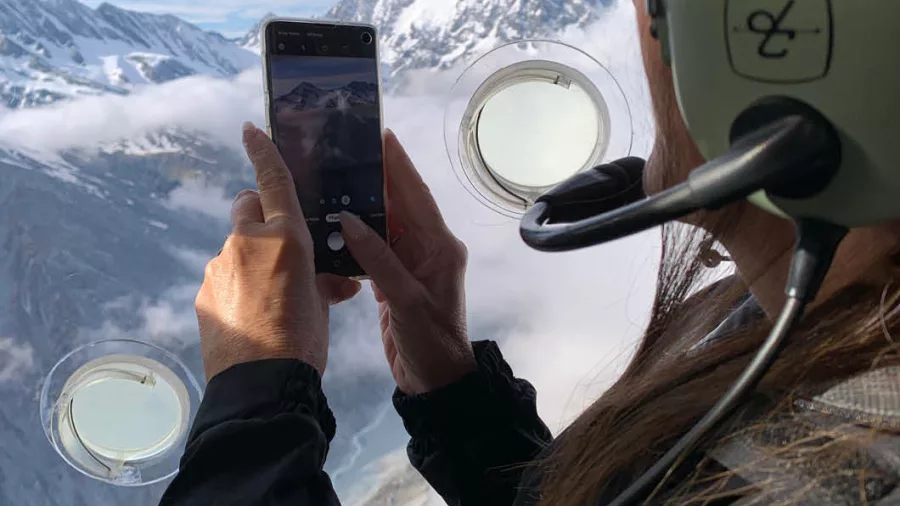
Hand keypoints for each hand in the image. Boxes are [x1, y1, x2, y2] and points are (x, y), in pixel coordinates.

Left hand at [195, 122, 360, 380]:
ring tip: (269, 298)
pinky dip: (237, 285)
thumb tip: (336, 282)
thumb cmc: (304, 339)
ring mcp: (219, 266)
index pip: (273, 180)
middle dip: (261, 214)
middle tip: (281, 247)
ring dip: (251, 258)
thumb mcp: (323, 305)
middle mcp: (246, 241)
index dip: (263, 150)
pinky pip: (225, 276)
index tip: (251, 128)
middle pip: (247, 206)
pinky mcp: (205, 292)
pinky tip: (251, 315)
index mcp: (284, 237)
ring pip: (236, 245)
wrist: (262, 384)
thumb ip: (323, 280)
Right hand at [341, 130, 474, 395]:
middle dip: (377, 177)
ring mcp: (411, 263)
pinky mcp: (395, 279)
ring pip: (385, 224)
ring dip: (363, 204)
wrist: (435, 381)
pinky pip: (376, 247)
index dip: (399, 165)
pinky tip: (334, 222)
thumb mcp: (405, 300)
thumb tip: (348, 220)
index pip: (416, 196)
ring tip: (334, 178)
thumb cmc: (429, 340)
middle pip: (400, 204)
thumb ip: (378, 259)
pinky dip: (357, 235)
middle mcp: (428, 248)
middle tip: (347, 150)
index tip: (381, 134)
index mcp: (440, 246)